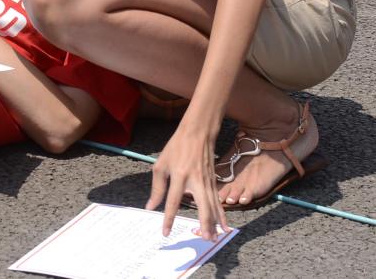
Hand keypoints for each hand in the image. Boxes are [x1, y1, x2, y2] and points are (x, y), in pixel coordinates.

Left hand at [145, 120, 229, 240]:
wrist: (197, 134)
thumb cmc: (176, 149)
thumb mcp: (161, 165)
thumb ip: (157, 188)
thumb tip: (151, 207)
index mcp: (180, 176)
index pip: (173, 202)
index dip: (168, 218)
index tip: (165, 232)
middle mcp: (196, 181)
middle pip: (202, 207)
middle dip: (204, 224)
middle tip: (203, 239)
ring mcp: (207, 183)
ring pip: (213, 207)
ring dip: (213, 224)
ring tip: (212, 239)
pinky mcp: (214, 183)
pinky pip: (218, 203)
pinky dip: (221, 216)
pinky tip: (224, 227)